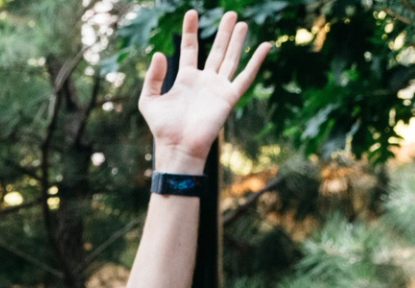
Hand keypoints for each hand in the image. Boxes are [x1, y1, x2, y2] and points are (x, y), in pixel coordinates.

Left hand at [139, 11, 268, 170]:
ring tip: (242, 23)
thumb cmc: (163, 129)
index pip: (190, 49)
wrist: (178, 148)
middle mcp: (204, 81)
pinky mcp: (229, 97)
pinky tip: (265, 46)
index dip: (190, 31)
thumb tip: (159, 53)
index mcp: (185, 79)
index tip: (191, 13)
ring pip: (230, 59)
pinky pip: (246, 76)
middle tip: (230, 14)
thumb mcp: (149, 100)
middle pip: (216, 51)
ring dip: (237, 41)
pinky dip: (256, 61)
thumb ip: (152, 78)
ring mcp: (218, 88)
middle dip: (222, 33)